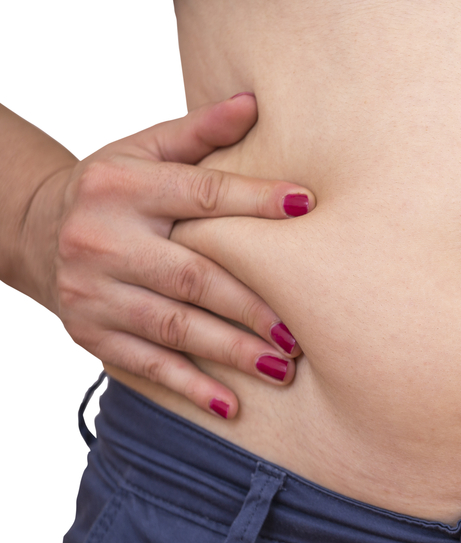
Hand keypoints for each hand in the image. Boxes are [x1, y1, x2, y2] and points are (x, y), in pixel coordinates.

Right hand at [25, 93, 314, 418]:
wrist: (35, 228)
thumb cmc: (112, 188)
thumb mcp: (145, 150)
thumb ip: (199, 133)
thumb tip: (254, 103)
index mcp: (123, 186)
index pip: (200, 194)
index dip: (255, 201)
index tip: (306, 208)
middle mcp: (101, 238)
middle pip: (191, 275)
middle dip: (250, 305)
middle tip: (300, 329)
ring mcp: (92, 290)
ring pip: (172, 325)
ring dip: (230, 349)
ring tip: (281, 366)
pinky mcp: (88, 331)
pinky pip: (146, 363)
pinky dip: (190, 386)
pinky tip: (231, 404)